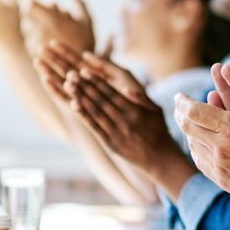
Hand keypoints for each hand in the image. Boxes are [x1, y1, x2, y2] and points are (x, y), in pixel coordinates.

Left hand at [21, 0, 98, 57]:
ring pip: (27, 28)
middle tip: (37, 9)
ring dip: (31, 23)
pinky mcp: (33, 52)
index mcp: (52, 20)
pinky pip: (28, 39)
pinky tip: (41, 35)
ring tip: (40, 23)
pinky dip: (32, 34)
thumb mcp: (87, 21)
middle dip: (32, 11)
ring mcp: (35, 42)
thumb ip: (80, 4)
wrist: (79, 68)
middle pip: (27, 16)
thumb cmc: (86, 43)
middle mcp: (40, 31)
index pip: (32, 5)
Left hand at [43, 42, 181, 173]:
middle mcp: (125, 119)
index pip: (112, 92)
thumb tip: (128, 87)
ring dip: (80, 98)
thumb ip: (142, 98)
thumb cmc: (158, 131)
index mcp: (135, 110)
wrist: (160, 158)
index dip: (97, 81)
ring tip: (68, 86)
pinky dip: (84, 116)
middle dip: (85, 86)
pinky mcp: (111, 144)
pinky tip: (74, 106)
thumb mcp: (156, 111)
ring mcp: (117, 132)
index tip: (84, 71)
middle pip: (101, 100)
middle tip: (70, 74)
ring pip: (95, 112)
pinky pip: (95, 128)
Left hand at [175, 58, 229, 207]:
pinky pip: (200, 160)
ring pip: (192, 144)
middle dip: (181, 113)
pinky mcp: (222, 180)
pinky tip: (201, 141)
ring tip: (189, 120)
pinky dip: (196, 147)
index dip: (183, 102)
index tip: (180, 95)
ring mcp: (219, 167)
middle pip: (187, 127)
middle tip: (180, 104)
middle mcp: (221, 148)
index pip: (194, 112)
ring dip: (188, 130)